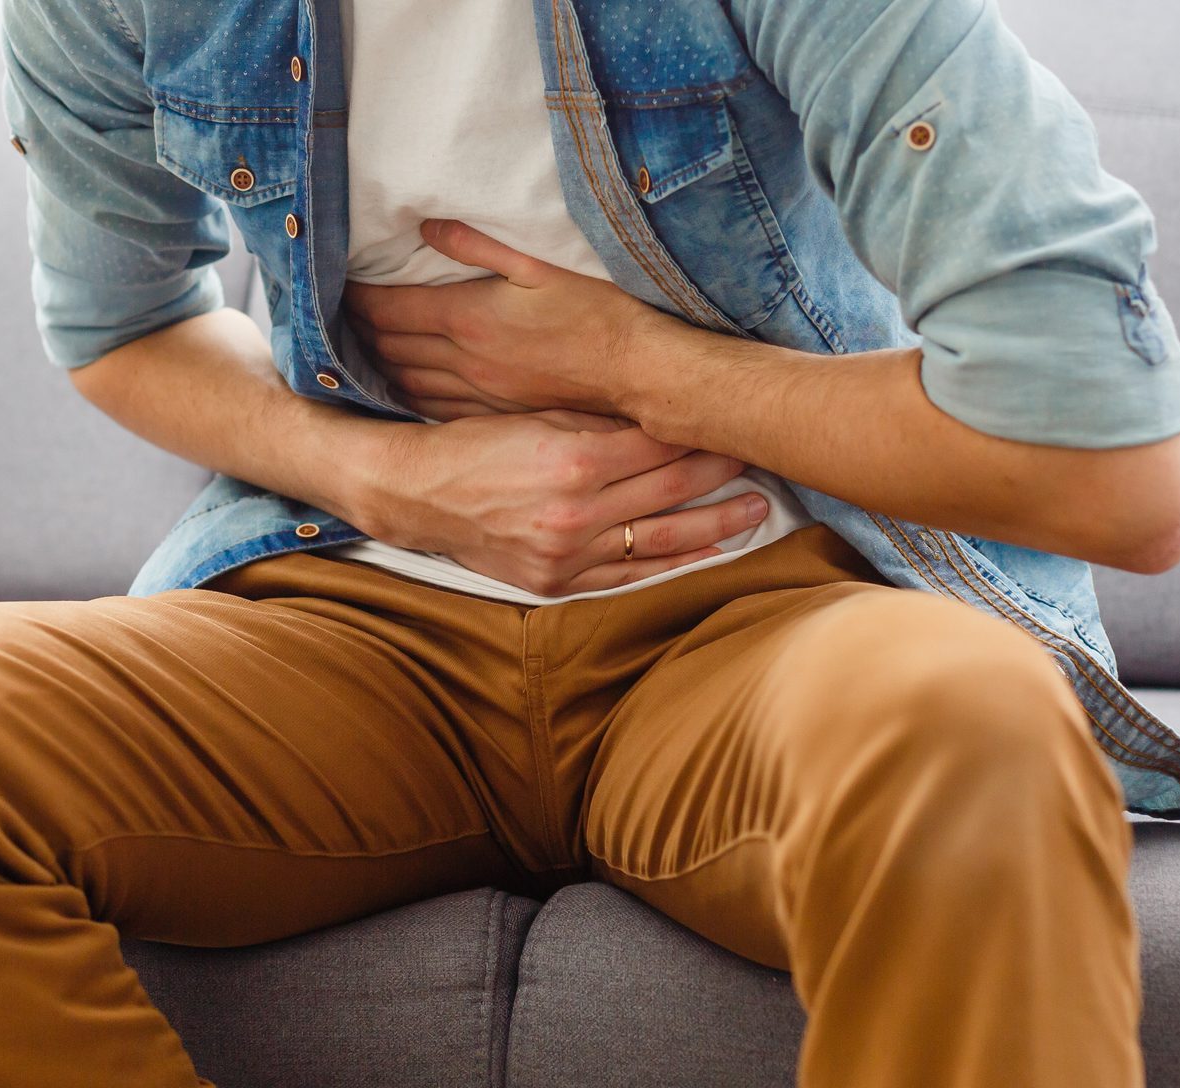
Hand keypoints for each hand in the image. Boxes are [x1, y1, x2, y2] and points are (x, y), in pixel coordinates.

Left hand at [342, 219, 664, 421]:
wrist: (634, 372)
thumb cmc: (595, 312)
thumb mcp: (538, 265)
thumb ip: (478, 247)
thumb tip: (427, 228)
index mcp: (468, 317)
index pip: (391, 308)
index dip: (357, 299)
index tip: (337, 287)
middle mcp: (464, 359)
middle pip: (388, 346)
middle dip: (357, 330)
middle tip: (339, 315)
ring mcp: (476, 392)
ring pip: (404, 380)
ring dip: (376, 364)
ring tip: (359, 349)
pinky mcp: (493, 413)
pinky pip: (432, 407)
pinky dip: (406, 394)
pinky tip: (401, 386)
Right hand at [361, 408, 769, 596]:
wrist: (416, 495)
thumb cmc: (473, 445)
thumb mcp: (534, 416)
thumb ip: (597, 420)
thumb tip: (657, 415)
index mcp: (573, 458)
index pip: (659, 442)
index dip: (701, 430)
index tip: (732, 420)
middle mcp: (577, 510)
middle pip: (670, 487)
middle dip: (721, 471)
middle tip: (762, 457)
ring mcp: (568, 552)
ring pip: (660, 539)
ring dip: (715, 524)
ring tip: (756, 510)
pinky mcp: (556, 581)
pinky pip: (627, 578)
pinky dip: (670, 567)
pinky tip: (708, 555)